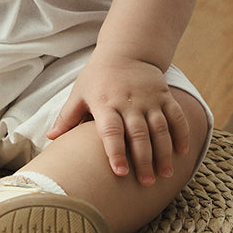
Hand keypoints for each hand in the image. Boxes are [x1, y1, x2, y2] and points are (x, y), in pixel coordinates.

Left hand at [46, 55, 189, 184]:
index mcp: (106, 104)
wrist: (126, 50)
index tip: (120, 173)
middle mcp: (129, 102)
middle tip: (146, 183)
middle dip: (144, 160)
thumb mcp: (79, 92)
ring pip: (160, 129)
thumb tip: (50, 138)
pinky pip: (176, 116)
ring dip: (164, 153)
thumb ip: (67, 116)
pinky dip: (181, 134)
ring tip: (165, 174)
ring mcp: (150, 99)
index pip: (111, 131)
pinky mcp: (165, 95)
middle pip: (138, 134)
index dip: (115, 152)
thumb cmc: (98, 76)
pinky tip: (182, 153)